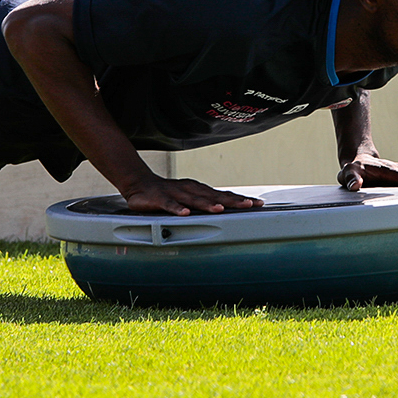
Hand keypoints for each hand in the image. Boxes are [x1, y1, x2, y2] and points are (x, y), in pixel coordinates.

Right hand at [121, 175, 262, 215]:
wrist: (139, 183)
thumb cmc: (168, 193)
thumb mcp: (189, 197)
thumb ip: (206, 203)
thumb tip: (227, 210)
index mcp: (199, 190)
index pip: (223, 194)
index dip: (240, 199)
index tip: (257, 203)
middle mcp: (190, 190)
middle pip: (213, 196)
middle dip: (231, 201)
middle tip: (248, 205)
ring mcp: (175, 193)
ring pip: (193, 199)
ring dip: (206, 204)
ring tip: (219, 209)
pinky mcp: (160, 198)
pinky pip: (169, 205)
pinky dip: (177, 209)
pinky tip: (184, 213)